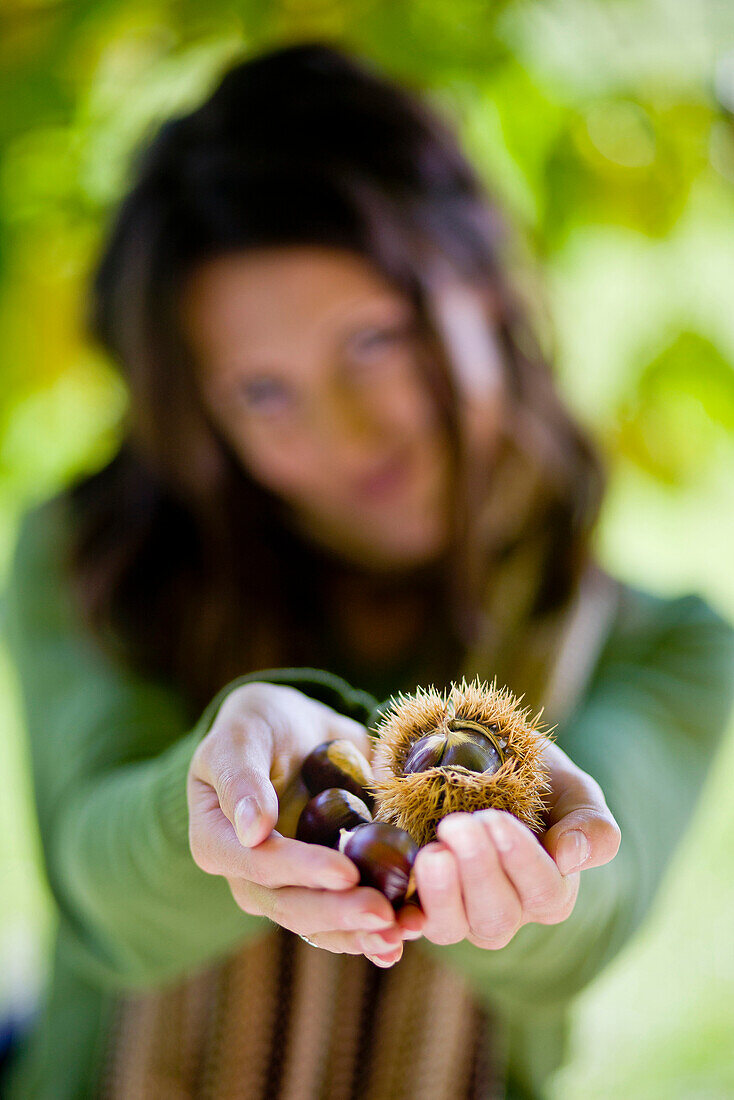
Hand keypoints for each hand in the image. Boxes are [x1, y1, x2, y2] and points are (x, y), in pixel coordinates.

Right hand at [187, 681, 414, 965]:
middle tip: (384, 913)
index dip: (302, 871)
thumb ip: (241, 779)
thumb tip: (253, 830)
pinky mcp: (322, 888)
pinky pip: (345, 918)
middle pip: (291, 905)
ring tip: (401, 933)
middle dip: (339, 912)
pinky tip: (411, 927)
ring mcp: (288, 888)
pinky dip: (375, 928)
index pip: (259, 864)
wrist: (291, 733)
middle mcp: (249, 876)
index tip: (346, 871)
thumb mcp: (241, 736)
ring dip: (361, 933)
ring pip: (320, 924)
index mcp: (218, 841)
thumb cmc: (257, 727)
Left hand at [407, 739, 621, 948]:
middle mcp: (504, 911)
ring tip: (431, 853)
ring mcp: (457, 911)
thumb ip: (590, 823)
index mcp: (549, 890)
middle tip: (457, 825)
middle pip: (496, 918)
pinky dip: (400, 919)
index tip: (496, 821)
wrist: (475, 762)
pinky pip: (407, 924)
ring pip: (451, 929)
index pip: (544, 893)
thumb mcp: (571, 789)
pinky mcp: (416, 902)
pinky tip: (395, 904)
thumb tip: (571, 857)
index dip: (520, 861)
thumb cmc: (533, 778)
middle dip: (477, 872)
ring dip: (440, 894)